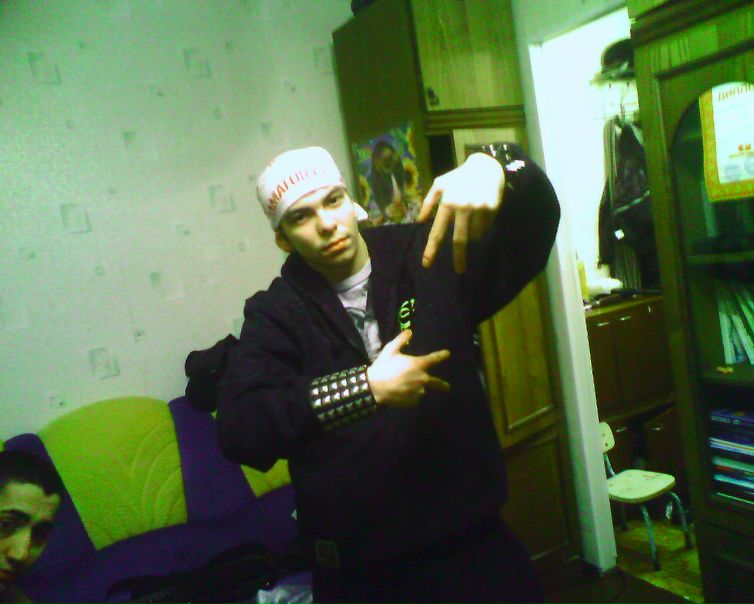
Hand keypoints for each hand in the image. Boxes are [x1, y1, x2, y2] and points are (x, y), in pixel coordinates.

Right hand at [367, 330, 450, 407]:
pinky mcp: (412, 401)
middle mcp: (422, 379)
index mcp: (418, 365)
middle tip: (448, 388)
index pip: (434, 359)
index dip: (441, 355)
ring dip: (416, 388)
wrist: (374, 387)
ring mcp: (418, 392)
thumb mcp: (390, 350)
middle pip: (437, 383)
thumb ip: (401, 340)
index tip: (448, 354)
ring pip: (420, 390)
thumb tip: (409, 331)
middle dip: (443, 386)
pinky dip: (410, 396)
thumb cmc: (383, 366)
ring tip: (403, 386)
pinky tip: (400, 392)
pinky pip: (413, 398)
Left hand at [417, 152, 504, 272]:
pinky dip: (482, 227)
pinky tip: (481, 214)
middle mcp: (462, 207)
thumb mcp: (440, 184)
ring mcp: (479, 208)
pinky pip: (486, 227)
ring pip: (475, 235)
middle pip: (460, 240)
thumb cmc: (459, 177)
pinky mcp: (492, 209)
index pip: (438, 231)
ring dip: (472, 235)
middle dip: (459, 258)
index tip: (427, 264)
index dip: (432, 249)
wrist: (486, 166)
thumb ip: (428, 202)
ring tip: (471, 220)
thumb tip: (420, 221)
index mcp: (447, 202)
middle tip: (459, 270)